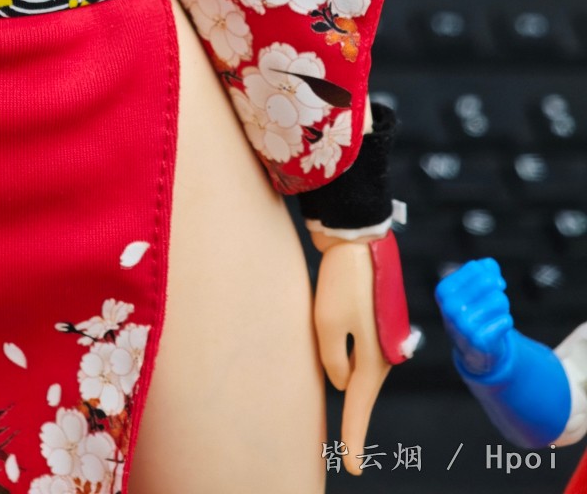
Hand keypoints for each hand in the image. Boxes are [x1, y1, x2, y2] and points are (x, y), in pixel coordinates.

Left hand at [312, 239, 391, 478]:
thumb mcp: (327, 324)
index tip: (354, 469)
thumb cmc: (343, 283)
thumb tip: (342, 381)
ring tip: (331, 332)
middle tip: (349, 451)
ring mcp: (380, 339)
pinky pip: (355, 349)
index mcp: (373, 360)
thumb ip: (332, 361)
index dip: (354, 439)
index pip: (358, 407)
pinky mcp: (373, 323)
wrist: (361, 240)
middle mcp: (382, 355)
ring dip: (340, 366)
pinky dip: (344, 352)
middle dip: (350, 412)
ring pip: (354, 367)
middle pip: (357, 391)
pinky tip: (337, 333)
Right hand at [435, 257, 514, 374]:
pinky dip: (505, 323)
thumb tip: (489, 264)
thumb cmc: (474, 311)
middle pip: (489, 282)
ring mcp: (463, 325)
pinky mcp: (479, 341)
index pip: (475, 268)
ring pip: (499, 300)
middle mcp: (450, 307)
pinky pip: (506, 320)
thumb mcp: (473, 288)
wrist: (473, 349)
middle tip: (493, 303)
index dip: (488, 275)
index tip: (489, 286)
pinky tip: (495, 329)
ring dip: (502, 308)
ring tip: (492, 317)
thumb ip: (484, 270)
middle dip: (497, 290)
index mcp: (444, 291)